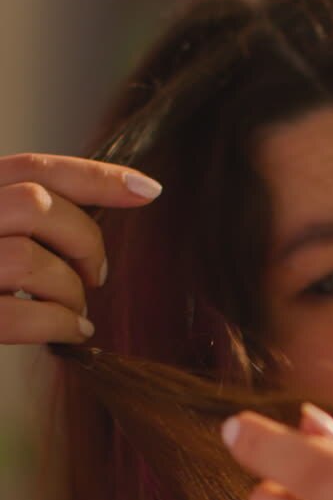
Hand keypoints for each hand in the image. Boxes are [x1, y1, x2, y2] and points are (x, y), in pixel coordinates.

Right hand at [0, 153, 161, 343]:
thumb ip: (17, 222)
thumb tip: (88, 225)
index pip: (31, 168)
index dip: (94, 175)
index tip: (147, 189)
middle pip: (36, 205)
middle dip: (84, 241)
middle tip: (95, 275)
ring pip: (30, 259)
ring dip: (70, 291)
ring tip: (75, 310)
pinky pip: (18, 314)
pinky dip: (59, 324)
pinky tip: (72, 332)